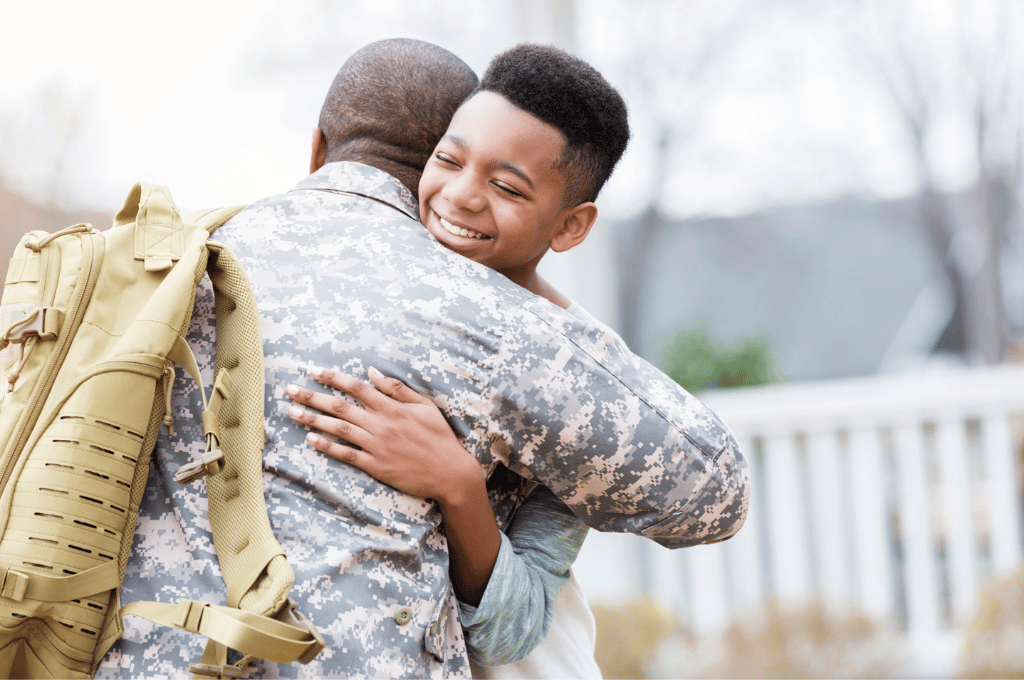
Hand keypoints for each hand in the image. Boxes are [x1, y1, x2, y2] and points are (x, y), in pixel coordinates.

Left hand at [286, 366, 481, 502]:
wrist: (450, 472)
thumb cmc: (440, 437)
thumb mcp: (425, 406)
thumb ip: (397, 389)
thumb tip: (372, 372)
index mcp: (392, 408)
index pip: (357, 388)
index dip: (334, 378)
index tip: (314, 371)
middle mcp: (381, 425)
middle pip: (340, 407)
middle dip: (312, 396)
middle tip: (290, 389)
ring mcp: (377, 446)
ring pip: (338, 429)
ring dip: (313, 419)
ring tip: (292, 412)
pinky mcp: (376, 466)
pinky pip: (346, 454)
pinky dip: (328, 446)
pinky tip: (311, 439)